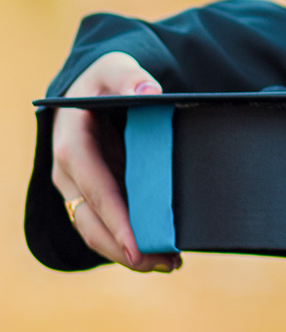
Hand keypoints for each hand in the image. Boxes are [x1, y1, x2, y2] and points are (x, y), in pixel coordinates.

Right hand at [50, 52, 180, 271]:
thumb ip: (130, 78)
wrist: (90, 89)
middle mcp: (69, 174)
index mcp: (72, 145)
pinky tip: (161, 252)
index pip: (94, 188)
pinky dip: (130, 241)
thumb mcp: (114, 68)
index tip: (138, 246)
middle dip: (125, 248)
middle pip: (92, 222)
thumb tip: (150, 92)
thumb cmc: (104, 80)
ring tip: (170, 263)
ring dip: (130, 252)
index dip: (116, 220)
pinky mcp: (92, 196)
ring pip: (97, 231)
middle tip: (165, 263)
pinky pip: (107, 226)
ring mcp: (78, 189)